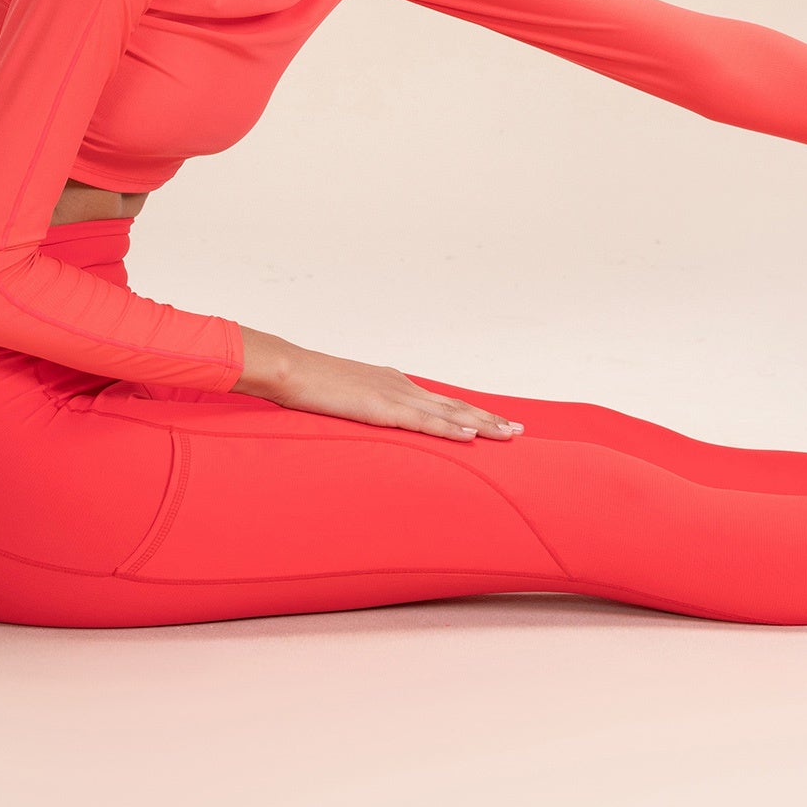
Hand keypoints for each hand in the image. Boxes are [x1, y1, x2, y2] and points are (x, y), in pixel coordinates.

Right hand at [235, 329, 522, 441]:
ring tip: (508, 435)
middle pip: (454, 406)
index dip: (470, 413)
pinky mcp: (382, 408)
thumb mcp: (345, 399)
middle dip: (488, 419)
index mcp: (393, 384)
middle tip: (518, 431)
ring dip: (481, 425)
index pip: (441, 402)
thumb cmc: (308, 385)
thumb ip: (363, 408)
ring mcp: (394, 395)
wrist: (288, 369)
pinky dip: (449, 430)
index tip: (495, 423)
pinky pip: (422, 423)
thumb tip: (372, 420)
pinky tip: (470, 437)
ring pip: (447, 414)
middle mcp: (402, 386)